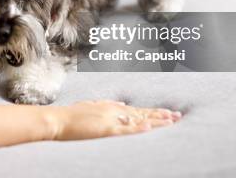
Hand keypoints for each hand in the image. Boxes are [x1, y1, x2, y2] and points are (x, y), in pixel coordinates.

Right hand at [51, 100, 180, 139]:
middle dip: (161, 116)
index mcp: (111, 107)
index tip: (169, 113)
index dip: (155, 112)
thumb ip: (107, 105)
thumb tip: (123, 105)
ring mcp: (109, 119)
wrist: (57, 120)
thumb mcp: (91, 106)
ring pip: (138, 120)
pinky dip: (137, 128)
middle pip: (142, 113)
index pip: (138, 110)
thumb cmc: (71, 116)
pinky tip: (149, 127)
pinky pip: (124, 130)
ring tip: (172, 122)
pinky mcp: (104, 129)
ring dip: (155, 121)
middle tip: (178, 117)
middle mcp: (113, 111)